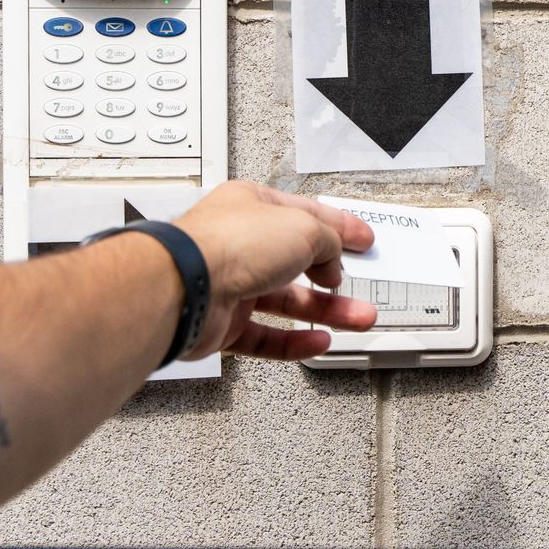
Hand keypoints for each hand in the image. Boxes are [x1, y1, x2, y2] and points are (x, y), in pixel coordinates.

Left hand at [175, 182, 376, 359]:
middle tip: (360, 283)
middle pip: (296, 261)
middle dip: (334, 275)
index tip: (362, 241)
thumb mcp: (301, 227)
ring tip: (357, 319)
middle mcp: (238, 244)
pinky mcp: (221, 325)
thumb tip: (333, 259)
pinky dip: (294, 341)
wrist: (186, 289)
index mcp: (251, 207)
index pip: (304, 214)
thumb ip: (327, 240)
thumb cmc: (226, 244)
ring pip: (285, 302)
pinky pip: (265, 336)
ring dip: (325, 311)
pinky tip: (318, 341)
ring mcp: (229, 285)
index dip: (338, 227)